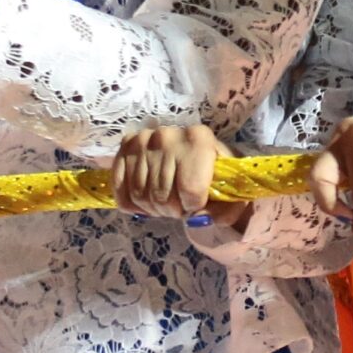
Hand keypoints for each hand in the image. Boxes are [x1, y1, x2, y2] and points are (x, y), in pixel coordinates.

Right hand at [109, 124, 245, 226]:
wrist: (194, 151)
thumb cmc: (214, 173)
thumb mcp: (231, 192)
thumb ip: (223, 211)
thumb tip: (197, 218)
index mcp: (199, 139)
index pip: (191, 190)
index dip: (194, 206)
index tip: (197, 203)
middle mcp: (168, 135)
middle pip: (163, 195)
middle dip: (173, 211)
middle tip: (180, 207)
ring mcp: (143, 139)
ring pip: (140, 195)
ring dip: (153, 209)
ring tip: (165, 202)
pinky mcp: (125, 145)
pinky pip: (120, 187)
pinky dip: (131, 203)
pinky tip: (144, 202)